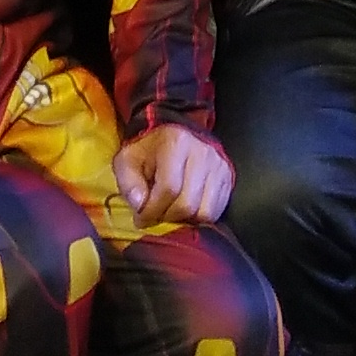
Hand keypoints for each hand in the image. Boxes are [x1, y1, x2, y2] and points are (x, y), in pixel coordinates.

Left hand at [113, 122, 236, 226]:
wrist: (174, 134)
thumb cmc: (149, 151)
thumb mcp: (128, 160)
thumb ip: (128, 183)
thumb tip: (139, 204)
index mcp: (176, 143)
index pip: (169, 188)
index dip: (152, 210)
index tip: (141, 218)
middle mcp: (202, 152)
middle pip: (188, 203)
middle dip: (168, 218)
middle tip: (155, 217)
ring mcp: (218, 165)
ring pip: (205, 212)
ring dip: (185, 221)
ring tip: (171, 213)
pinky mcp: (227, 176)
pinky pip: (216, 211)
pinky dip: (200, 218)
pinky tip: (186, 211)